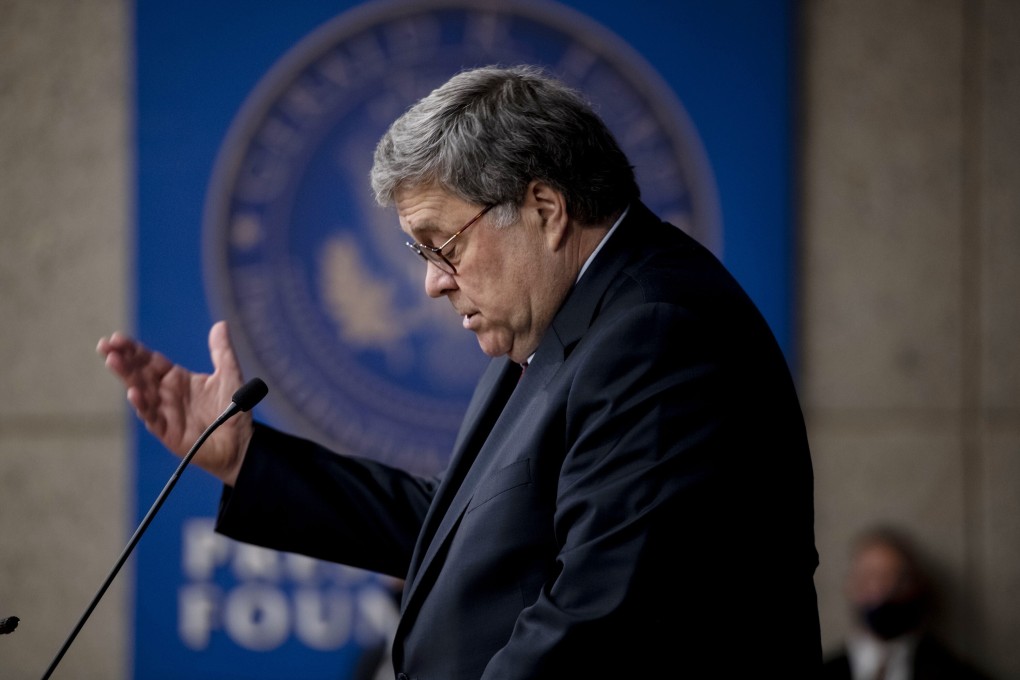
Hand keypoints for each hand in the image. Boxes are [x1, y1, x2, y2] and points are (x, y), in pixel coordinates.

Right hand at [97, 321, 251, 485]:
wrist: (241, 443)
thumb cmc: (233, 410)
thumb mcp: (230, 375)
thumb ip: (222, 352)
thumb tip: (221, 324)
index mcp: (177, 378)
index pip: (150, 360)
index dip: (133, 349)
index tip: (116, 338)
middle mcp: (166, 394)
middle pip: (139, 373)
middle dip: (122, 359)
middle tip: (105, 346)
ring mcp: (164, 413)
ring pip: (140, 392)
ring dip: (127, 377)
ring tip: (113, 361)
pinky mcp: (168, 432)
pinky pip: (152, 417)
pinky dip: (142, 405)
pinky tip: (134, 393)